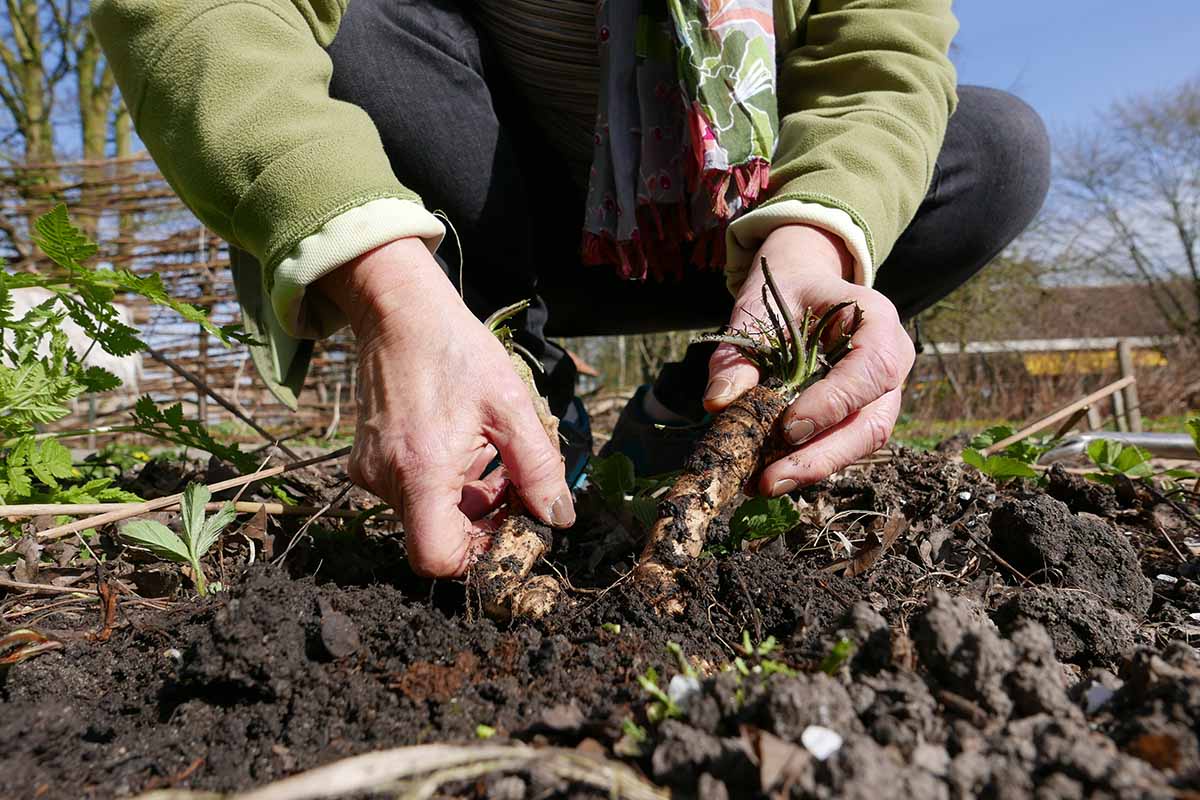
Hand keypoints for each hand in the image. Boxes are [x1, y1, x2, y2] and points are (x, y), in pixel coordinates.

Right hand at [316, 238, 574, 576]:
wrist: (399, 311)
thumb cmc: (457, 350)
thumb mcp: (512, 407)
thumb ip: (539, 468)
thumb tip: (558, 518)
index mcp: (422, 470)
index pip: (437, 558)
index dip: (478, 557)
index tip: (512, 530)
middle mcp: (387, 479)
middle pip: (438, 538)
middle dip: (484, 524)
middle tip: (518, 489)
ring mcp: (371, 472)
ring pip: (428, 517)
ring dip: (470, 501)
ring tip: (494, 458)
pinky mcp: (366, 462)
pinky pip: (412, 495)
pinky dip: (446, 485)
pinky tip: (467, 448)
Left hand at [704, 224, 913, 494]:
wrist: (805, 286)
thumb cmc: (784, 294)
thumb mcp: (755, 310)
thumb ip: (738, 355)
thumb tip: (718, 404)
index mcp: (876, 319)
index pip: (871, 368)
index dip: (833, 403)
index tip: (788, 428)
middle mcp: (893, 358)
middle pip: (872, 421)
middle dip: (821, 456)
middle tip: (770, 480)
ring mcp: (884, 392)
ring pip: (862, 442)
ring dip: (813, 468)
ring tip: (763, 484)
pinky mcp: (865, 414)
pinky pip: (845, 445)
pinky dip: (808, 463)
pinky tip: (770, 475)